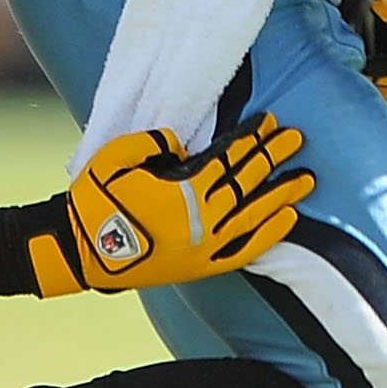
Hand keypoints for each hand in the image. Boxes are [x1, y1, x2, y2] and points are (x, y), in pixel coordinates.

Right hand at [35, 114, 313, 294]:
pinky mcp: (202, 266)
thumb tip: (183, 141)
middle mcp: (202, 221)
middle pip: (246, 183)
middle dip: (273, 157)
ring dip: (282, 195)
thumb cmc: (94, 201)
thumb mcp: (115, 158)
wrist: (80, 251)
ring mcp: (205, 247)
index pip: (228, 159)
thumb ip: (153, 142)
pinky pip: (245, 251)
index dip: (251, 138)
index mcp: (183, 193)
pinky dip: (269, 235)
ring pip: (254, 217)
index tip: (270, 121)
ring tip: (307, 179)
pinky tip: (288, 220)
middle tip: (297, 138)